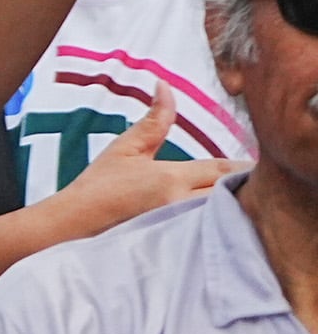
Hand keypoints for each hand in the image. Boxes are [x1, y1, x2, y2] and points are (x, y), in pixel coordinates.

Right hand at [54, 88, 240, 233]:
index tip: (257, 162)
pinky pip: (214, 234)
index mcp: (171, 178)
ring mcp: (183, 228)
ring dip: (235, 206)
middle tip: (253, 181)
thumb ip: (154, 120)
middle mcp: (182, 205)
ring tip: (239, 200)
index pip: (221, 168)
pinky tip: (223, 222)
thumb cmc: (100, 185)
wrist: (77, 224)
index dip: (242, 165)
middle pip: (231, 194)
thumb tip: (165, 86)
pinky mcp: (182, 246)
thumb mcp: (126, 148)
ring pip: (226, 216)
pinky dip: (223, 226)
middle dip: (244, 186)